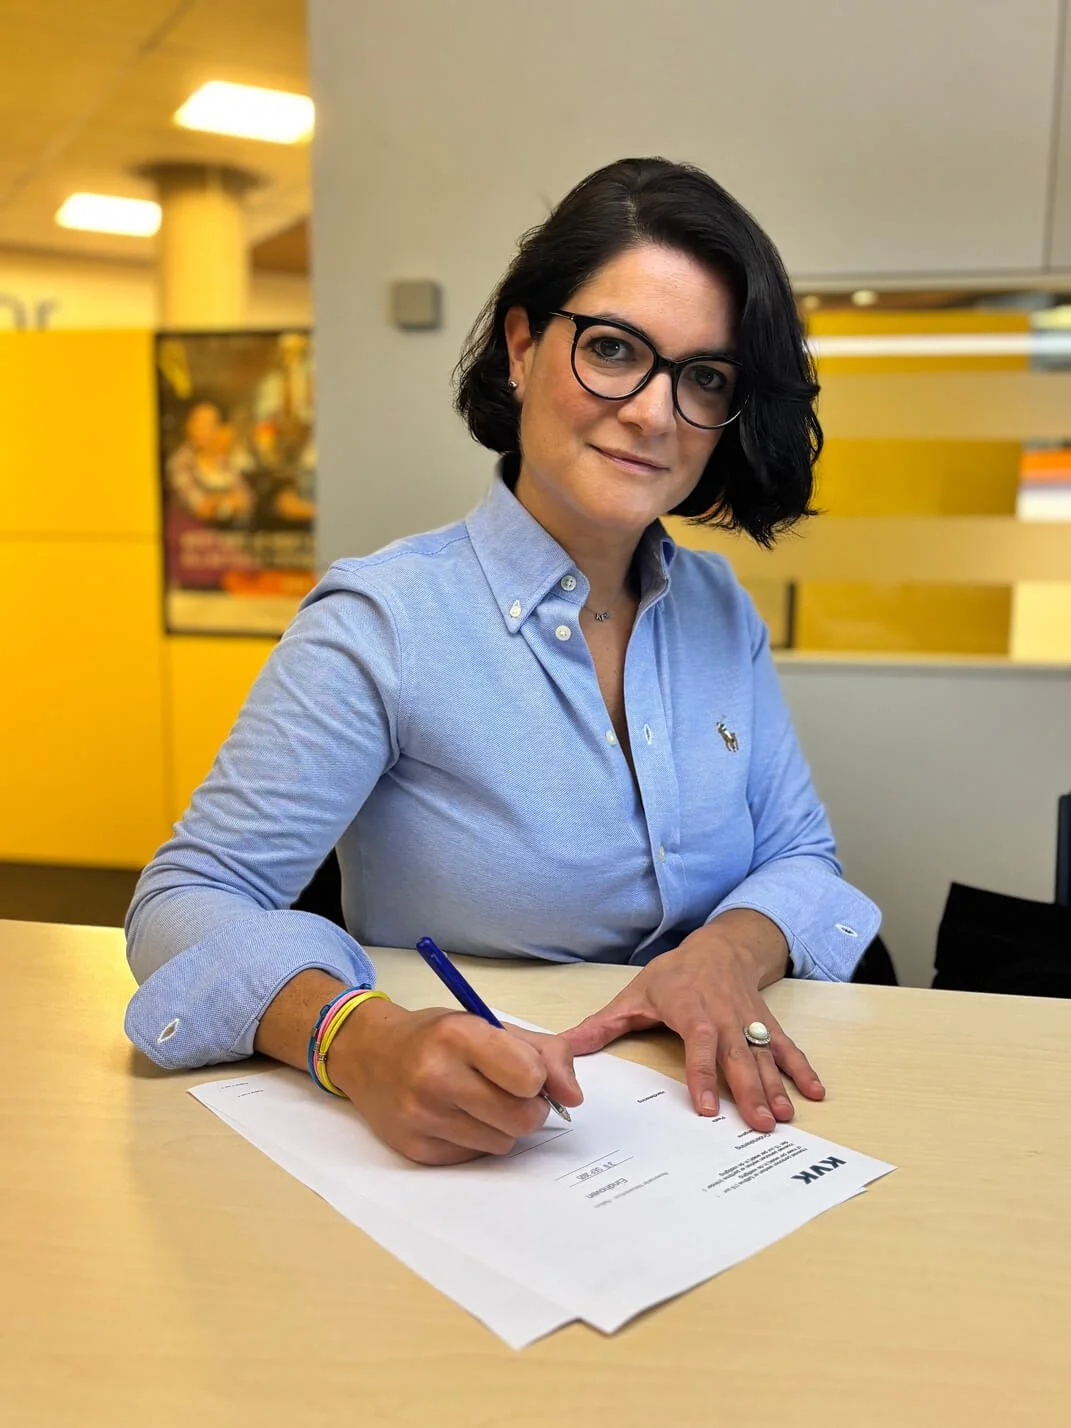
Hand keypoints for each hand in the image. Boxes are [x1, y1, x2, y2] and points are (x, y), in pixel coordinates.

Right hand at [327, 1000, 583, 1164]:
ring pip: (503, 1144)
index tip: (527, 1072)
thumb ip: (542, 1052)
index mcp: (459, 1036)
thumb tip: (573, 1097)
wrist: (367, 1052)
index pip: (529, 1076)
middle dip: (529, 1109)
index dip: (539, 1078)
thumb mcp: (487, 1024)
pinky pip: (475, 1158)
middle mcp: (436, 1077)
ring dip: (504, 1127)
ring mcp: (422, 1117)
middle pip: (522, 1118)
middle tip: (512, 1093)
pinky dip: (477, 1141)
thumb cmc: (435, 1036)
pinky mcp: (416, 1149)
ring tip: (479, 1102)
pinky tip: (457, 1117)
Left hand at [562, 928, 822, 1132]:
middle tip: (760, 1125)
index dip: (702, 1076)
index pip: (699, 1045)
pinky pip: (786, 1048)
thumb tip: (565, 1045)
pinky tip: (814, 1094)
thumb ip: (603, 1025)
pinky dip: (802, 1069)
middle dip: (750, 1091)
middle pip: (739, 1057)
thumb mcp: (634, 994)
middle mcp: (725, 1017)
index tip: (705, 1108)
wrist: (718, 947)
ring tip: (785, 1118)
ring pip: (765, 1057)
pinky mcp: (766, 1025)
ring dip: (776, 1087)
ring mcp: (749, 1022)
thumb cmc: (674, 975)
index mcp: (691, 1010)